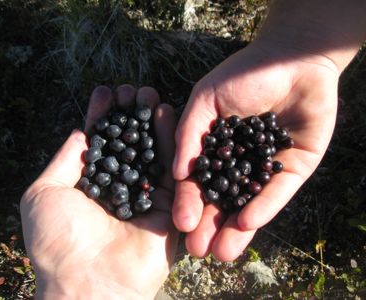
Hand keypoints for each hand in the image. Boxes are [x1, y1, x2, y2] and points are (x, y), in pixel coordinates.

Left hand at [20, 85, 177, 298]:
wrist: (89, 285)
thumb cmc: (58, 242)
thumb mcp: (44, 194)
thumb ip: (64, 161)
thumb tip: (81, 133)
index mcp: (91, 186)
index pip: (100, 143)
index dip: (102, 116)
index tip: (105, 92)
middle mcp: (120, 188)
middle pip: (129, 144)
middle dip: (130, 115)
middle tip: (133, 89)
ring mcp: (146, 197)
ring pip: (153, 152)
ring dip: (152, 121)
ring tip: (149, 93)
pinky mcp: (170, 207)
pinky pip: (172, 170)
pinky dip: (171, 142)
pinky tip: (167, 114)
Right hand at [172, 42, 338, 260]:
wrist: (292, 58)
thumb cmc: (243, 74)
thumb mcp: (205, 99)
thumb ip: (189, 134)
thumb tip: (175, 174)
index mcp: (214, 150)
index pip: (199, 182)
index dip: (188, 203)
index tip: (180, 224)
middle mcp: (238, 163)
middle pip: (222, 200)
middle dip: (209, 224)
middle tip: (198, 250)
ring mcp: (265, 167)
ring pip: (248, 203)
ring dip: (235, 229)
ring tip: (222, 253)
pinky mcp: (293, 168)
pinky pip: (277, 192)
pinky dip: (263, 206)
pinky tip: (247, 224)